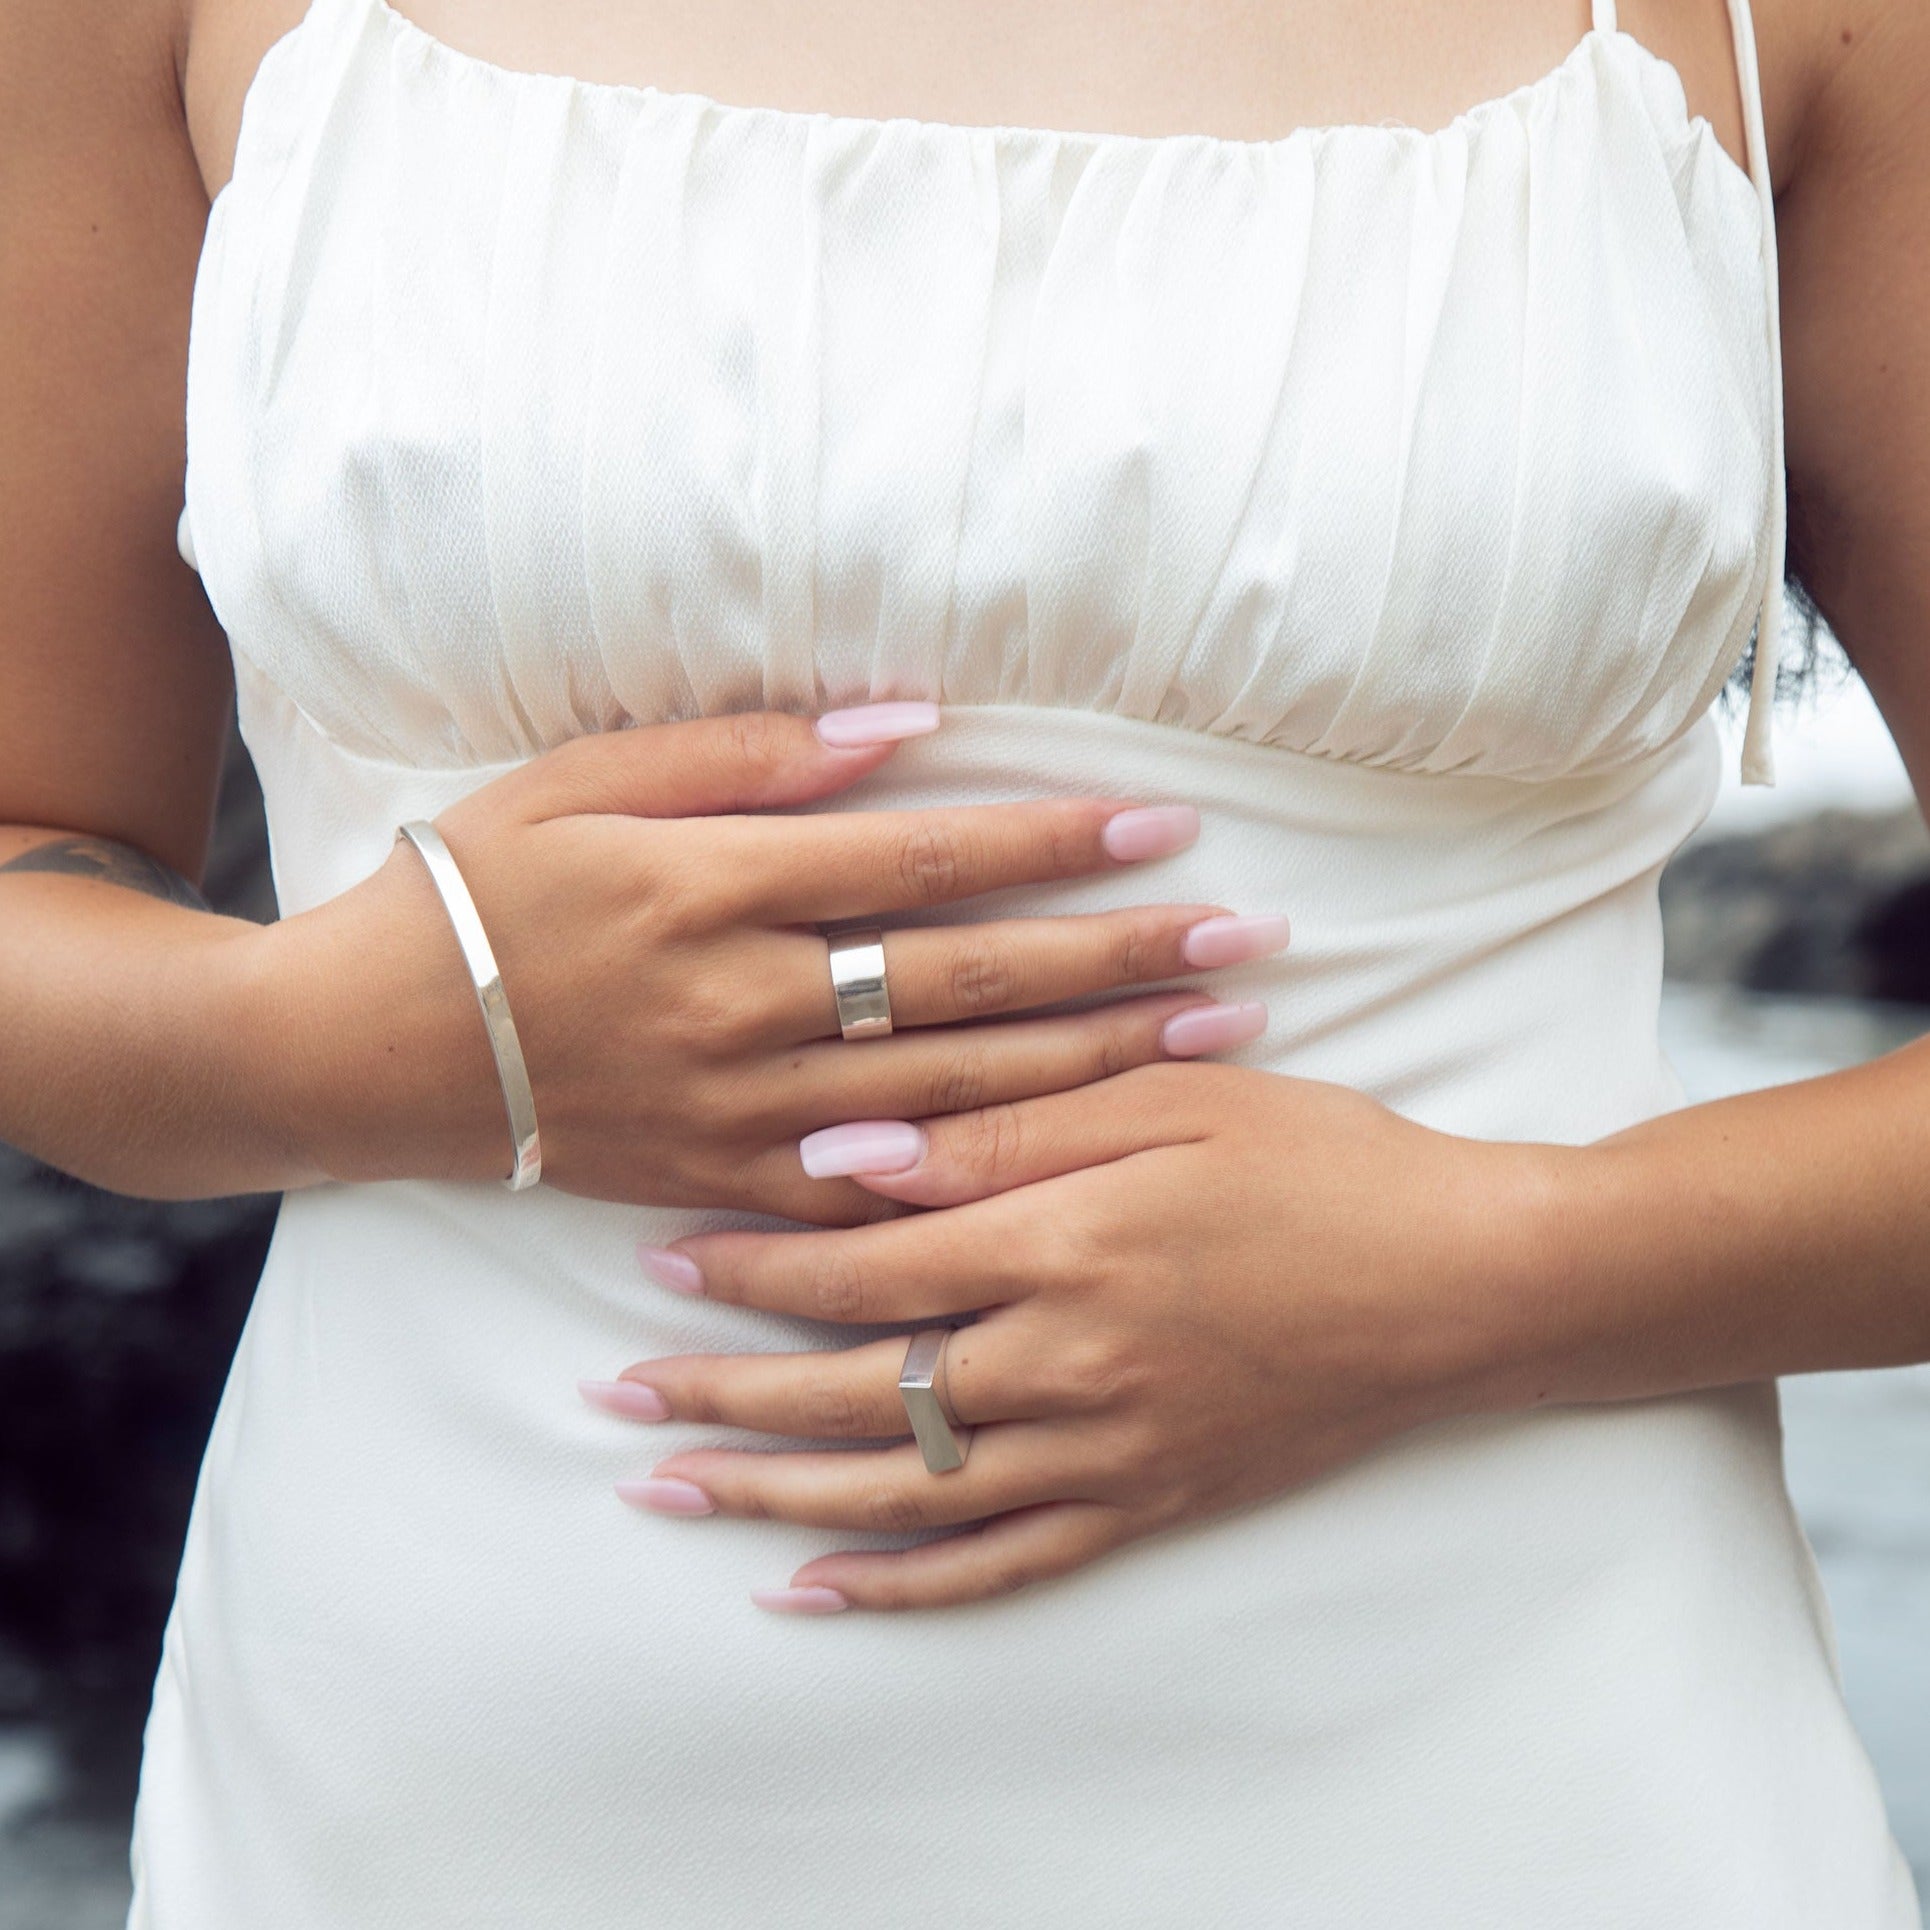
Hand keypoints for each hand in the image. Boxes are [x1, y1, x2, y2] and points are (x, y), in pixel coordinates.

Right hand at [258, 706, 1291, 1217]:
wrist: (375, 1050)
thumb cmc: (481, 889)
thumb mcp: (585, 780)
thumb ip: (748, 756)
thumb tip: (904, 727)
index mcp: (712, 891)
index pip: (923, 865)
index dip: (1051, 845)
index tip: (1165, 831)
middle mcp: (741, 1006)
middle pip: (969, 987)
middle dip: (1119, 962)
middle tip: (1245, 946)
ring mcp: (740, 1109)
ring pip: (953, 1096)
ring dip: (1093, 1066)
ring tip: (1212, 1040)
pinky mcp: (728, 1181)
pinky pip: (878, 1191)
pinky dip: (983, 1176)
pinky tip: (1081, 1162)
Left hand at [593, 1063, 1553, 1609]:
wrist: (1462, 1286)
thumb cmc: (1324, 1166)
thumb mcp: (1173, 1101)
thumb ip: (1008, 1128)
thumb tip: (855, 1148)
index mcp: (1059, 1243)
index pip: (860, 1267)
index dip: (754, 1268)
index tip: (667, 1262)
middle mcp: (1062, 1362)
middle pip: (852, 1391)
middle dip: (723, 1389)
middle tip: (619, 1387)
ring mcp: (1102, 1449)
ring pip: (900, 1492)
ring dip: (773, 1490)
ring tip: (671, 1486)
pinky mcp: (1145, 1503)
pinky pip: (1000, 1565)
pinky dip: (903, 1587)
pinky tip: (819, 1588)